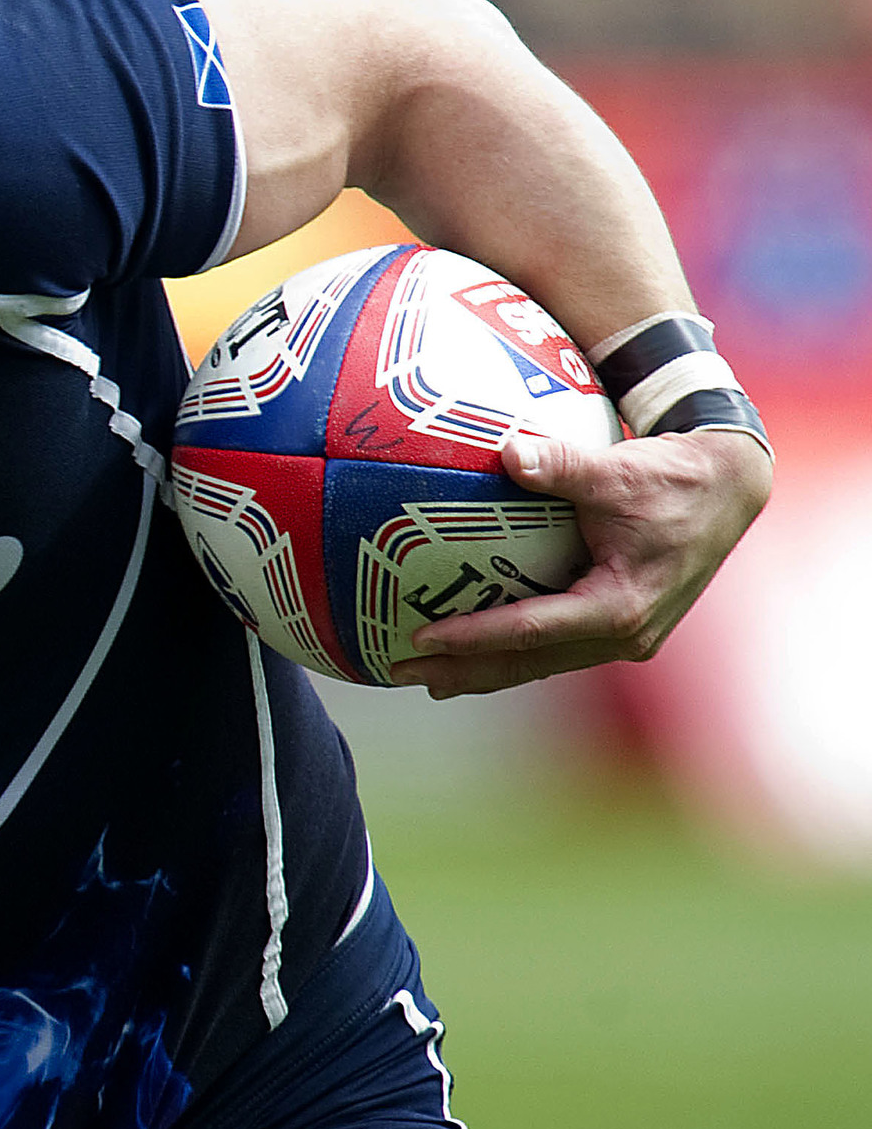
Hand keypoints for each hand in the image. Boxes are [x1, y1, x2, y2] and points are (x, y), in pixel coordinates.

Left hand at [388, 425, 770, 696]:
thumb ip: (561, 465)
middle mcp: (624, 635)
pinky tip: (471, 652)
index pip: (530, 631)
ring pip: (539, 663)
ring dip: (482, 670)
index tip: (419, 638)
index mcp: (620, 606)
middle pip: (526, 663)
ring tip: (424, 676)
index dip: (472, 638)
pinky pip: (554, 648)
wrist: (729, 488)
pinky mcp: (621, 627)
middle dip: (461, 671)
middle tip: (400, 670)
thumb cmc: (675, 477)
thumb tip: (507, 452)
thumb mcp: (618, 470)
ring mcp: (625, 638)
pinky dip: (512, 652)